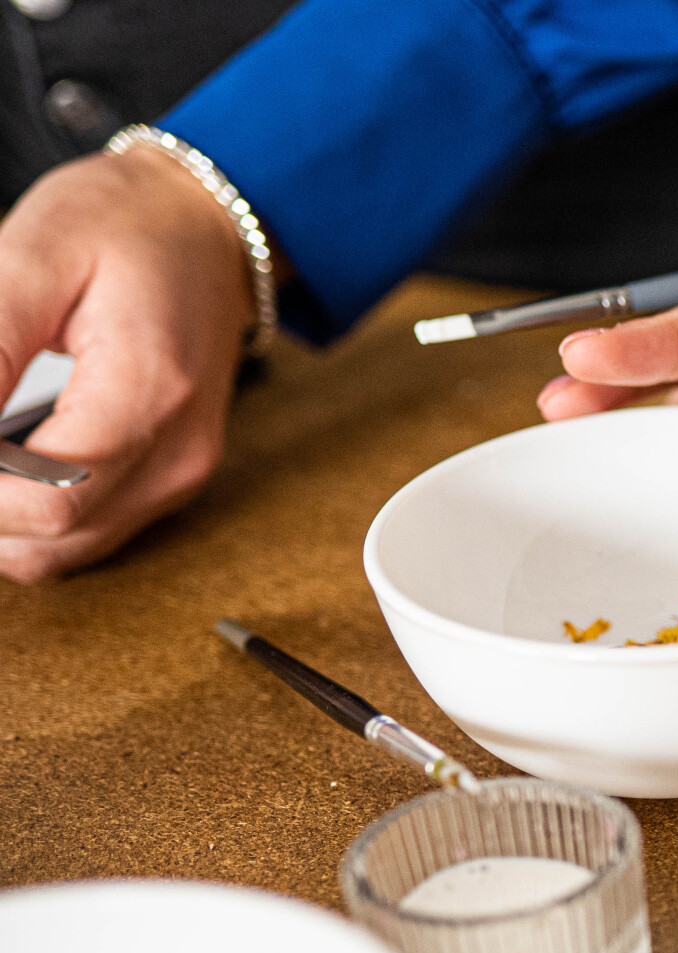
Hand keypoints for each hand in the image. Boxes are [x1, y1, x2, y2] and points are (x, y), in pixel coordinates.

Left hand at [0, 147, 256, 581]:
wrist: (206, 227)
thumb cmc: (124, 223)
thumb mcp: (32, 256)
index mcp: (151, 390)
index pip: (47, 497)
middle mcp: (179, 452)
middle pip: (50, 537)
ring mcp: (181, 475)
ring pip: (61, 552)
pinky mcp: (172, 482)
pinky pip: (83, 535)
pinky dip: (28, 518)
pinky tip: (3, 464)